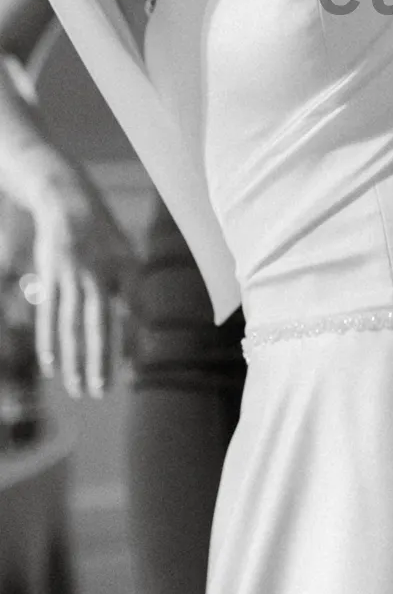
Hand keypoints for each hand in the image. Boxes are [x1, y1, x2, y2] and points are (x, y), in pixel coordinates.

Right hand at [27, 168, 136, 398]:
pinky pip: (49, 315)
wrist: (69, 201)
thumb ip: (131, 290)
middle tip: (101, 392)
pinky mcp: (50, 276)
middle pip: (98, 325)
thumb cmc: (104, 236)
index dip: (135, 336)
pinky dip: (49, 342)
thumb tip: (142, 327)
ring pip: (72, 326)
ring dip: (74, 361)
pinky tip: (51, 366)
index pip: (135, 308)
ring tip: (78, 388)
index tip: (135, 367)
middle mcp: (100, 272)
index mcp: (126, 266)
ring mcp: (72, 274)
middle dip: (100, 360)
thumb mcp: (125, 254)